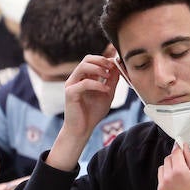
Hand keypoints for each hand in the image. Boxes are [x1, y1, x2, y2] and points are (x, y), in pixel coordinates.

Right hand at [47, 55, 121, 169]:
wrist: (82, 130)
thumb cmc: (92, 113)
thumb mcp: (107, 94)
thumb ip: (112, 81)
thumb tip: (118, 66)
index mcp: (84, 77)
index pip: (93, 60)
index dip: (106, 59)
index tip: (118, 63)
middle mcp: (76, 79)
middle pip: (87, 59)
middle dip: (102, 60)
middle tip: (113, 66)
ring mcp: (72, 85)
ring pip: (83, 67)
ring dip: (98, 69)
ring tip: (108, 76)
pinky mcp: (70, 93)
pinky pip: (84, 83)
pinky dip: (97, 84)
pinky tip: (105, 90)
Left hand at [156, 144, 189, 189]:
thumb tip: (184, 147)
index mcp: (179, 171)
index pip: (175, 152)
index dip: (178, 148)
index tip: (180, 146)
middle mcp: (168, 178)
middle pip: (167, 159)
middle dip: (175, 158)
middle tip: (184, 164)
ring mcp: (162, 187)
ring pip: (162, 169)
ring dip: (169, 168)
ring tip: (179, 175)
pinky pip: (160, 180)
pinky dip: (166, 179)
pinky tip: (176, 185)